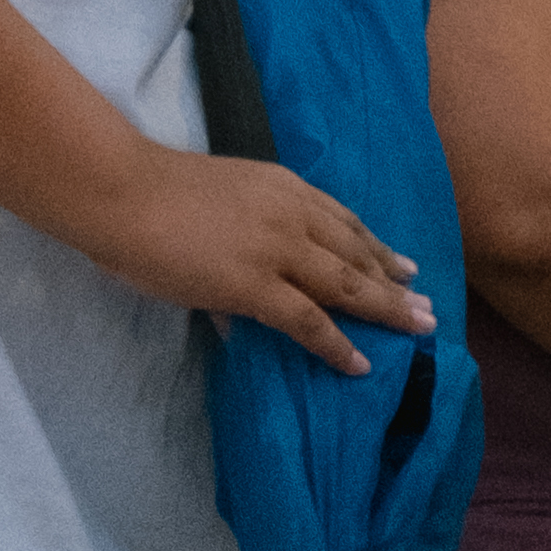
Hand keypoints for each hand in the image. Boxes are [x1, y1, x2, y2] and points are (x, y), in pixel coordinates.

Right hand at [98, 145, 434, 377]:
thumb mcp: (218, 195)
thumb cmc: (153, 189)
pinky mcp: (257, 287)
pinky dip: (339, 346)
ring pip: (347, 286)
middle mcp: (290, 213)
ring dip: (387, 311)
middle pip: (356, 253)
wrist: (122, 191)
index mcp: (279, 186)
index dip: (375, 246)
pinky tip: (360, 364)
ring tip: (417, 332)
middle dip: (395, 283)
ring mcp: (277, 250)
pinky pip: (311, 323)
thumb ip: (244, 230)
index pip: (341, 219)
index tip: (402, 264)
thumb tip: (251, 279)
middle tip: (428, 307)